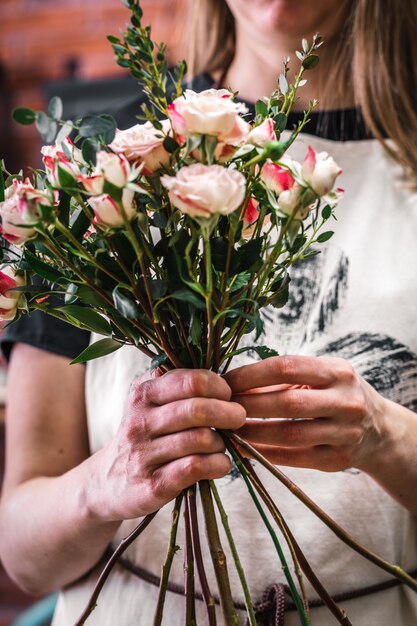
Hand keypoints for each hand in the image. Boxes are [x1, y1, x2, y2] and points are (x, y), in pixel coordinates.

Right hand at [90, 369, 245, 521]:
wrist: (107, 482)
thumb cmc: (144, 436)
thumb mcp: (151, 404)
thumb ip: (180, 387)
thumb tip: (226, 380)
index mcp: (143, 393)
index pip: (191, 381)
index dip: (219, 386)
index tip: (227, 395)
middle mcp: (140, 421)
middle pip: (198, 409)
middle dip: (229, 412)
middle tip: (238, 417)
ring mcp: (144, 454)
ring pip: (201, 439)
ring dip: (222, 442)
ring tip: (220, 444)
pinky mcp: (152, 485)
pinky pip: (196, 468)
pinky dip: (218, 464)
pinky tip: (220, 464)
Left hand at [224, 355, 386, 472]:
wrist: (379, 430)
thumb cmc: (336, 394)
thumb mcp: (320, 376)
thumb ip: (284, 377)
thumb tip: (233, 382)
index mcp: (337, 372)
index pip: (286, 368)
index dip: (251, 375)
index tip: (225, 382)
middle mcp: (346, 401)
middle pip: (288, 403)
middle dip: (248, 406)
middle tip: (221, 409)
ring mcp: (345, 433)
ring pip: (290, 434)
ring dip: (252, 433)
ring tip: (228, 430)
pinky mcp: (338, 460)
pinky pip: (294, 458)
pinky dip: (265, 454)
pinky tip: (244, 449)